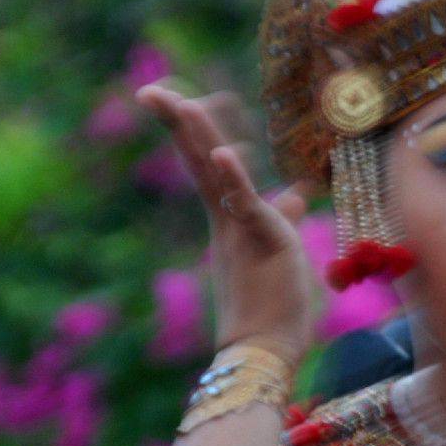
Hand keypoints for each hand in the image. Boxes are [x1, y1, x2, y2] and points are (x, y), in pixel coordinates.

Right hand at [135, 83, 314, 370]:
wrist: (262, 354)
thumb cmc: (274, 307)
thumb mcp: (281, 249)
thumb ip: (280, 218)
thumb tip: (294, 194)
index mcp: (230, 219)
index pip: (211, 164)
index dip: (202, 131)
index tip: (190, 99)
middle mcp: (225, 221)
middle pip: (199, 161)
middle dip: (178, 124)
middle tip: (150, 91)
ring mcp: (237, 232)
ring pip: (213, 177)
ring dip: (197, 139)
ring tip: (179, 104)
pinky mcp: (258, 244)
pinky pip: (244, 206)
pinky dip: (235, 179)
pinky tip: (224, 154)